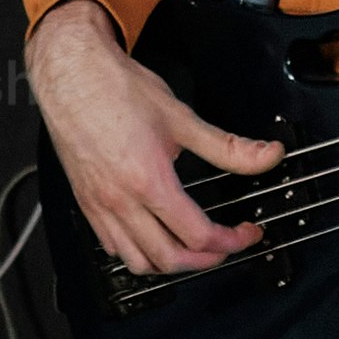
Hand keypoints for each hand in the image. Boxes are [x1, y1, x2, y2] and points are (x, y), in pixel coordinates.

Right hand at [24, 0, 277, 280]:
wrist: (71, 73)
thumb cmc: (116, 89)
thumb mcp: (180, 117)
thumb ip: (228, 146)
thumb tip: (267, 156)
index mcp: (148, 180)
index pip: (197, 234)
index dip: (230, 241)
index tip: (245, 233)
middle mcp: (121, 200)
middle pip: (169, 258)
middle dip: (205, 261)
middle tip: (225, 247)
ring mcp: (99, 205)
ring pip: (137, 261)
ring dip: (170, 265)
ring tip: (191, 251)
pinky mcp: (86, 202)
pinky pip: (112, 246)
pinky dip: (137, 254)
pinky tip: (151, 239)